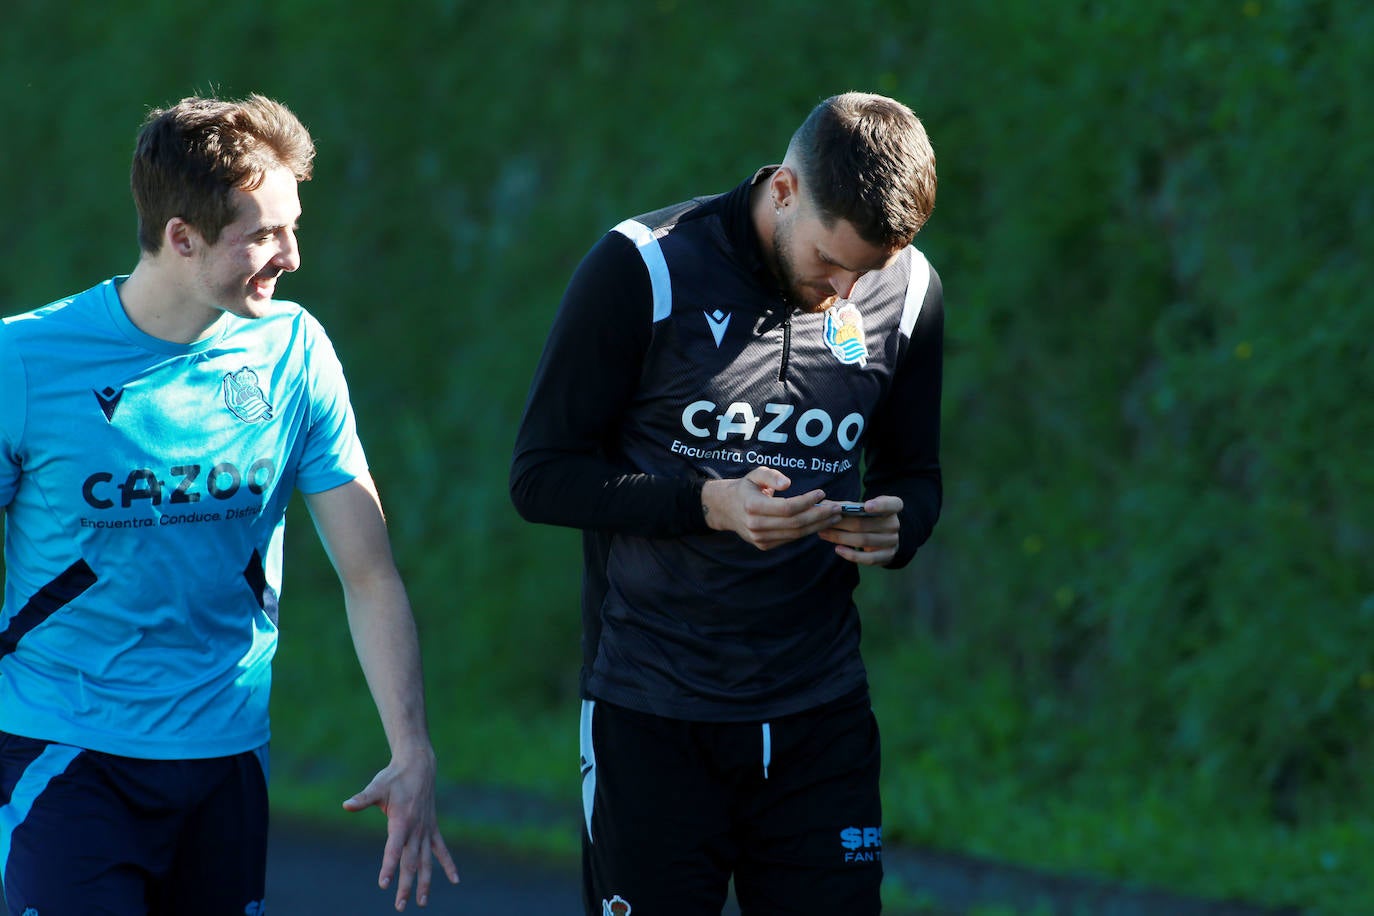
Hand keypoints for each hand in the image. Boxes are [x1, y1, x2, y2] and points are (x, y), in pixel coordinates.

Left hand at [343, 749, 459, 909]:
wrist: (418, 765)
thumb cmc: (394, 778)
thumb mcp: (377, 787)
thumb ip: (363, 799)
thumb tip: (346, 805)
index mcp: (402, 821)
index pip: (394, 848)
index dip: (388, 866)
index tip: (384, 884)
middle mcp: (416, 829)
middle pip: (411, 862)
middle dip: (406, 885)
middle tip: (400, 905)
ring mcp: (426, 830)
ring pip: (426, 861)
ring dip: (424, 882)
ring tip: (421, 903)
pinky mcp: (432, 828)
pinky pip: (441, 849)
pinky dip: (448, 864)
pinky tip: (455, 880)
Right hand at [701, 466, 840, 549]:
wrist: (726, 509)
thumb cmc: (745, 488)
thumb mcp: (755, 474)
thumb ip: (771, 475)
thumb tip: (788, 484)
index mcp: (752, 507)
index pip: (787, 508)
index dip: (807, 502)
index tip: (822, 493)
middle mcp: (755, 525)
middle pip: (795, 523)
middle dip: (819, 516)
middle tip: (836, 508)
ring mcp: (760, 539)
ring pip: (795, 534)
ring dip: (818, 525)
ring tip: (833, 516)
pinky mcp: (764, 545)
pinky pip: (790, 539)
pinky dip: (807, 531)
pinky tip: (819, 523)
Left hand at [817, 495, 902, 565]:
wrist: (883, 537)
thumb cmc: (869, 518)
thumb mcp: (864, 508)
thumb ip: (848, 506)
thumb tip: (825, 506)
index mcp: (893, 507)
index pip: (892, 504)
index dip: (880, 505)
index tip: (866, 506)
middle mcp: (894, 524)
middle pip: (864, 524)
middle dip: (841, 523)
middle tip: (824, 521)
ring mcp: (892, 541)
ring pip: (862, 540)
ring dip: (840, 537)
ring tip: (823, 533)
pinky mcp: (887, 556)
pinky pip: (868, 558)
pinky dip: (851, 554)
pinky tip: (837, 549)